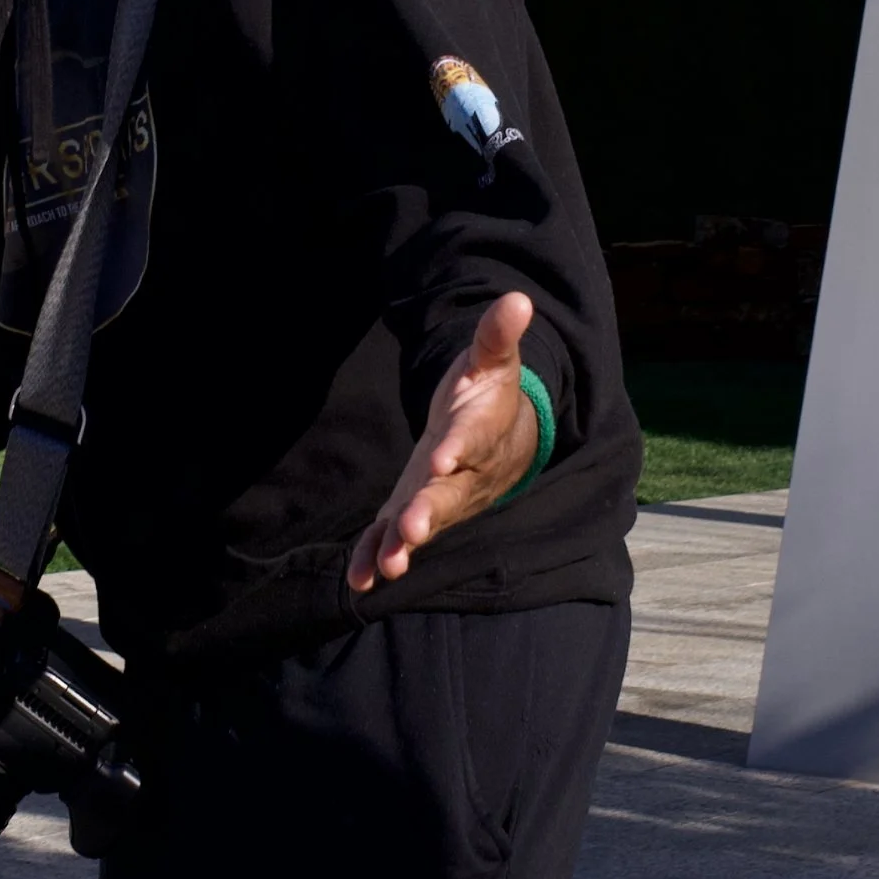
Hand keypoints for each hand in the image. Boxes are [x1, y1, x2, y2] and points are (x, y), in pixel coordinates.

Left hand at [347, 293, 538, 593]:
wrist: (501, 437)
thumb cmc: (491, 394)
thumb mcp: (492, 360)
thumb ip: (497, 334)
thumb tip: (517, 298)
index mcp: (479, 433)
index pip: (470, 441)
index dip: (457, 448)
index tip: (441, 457)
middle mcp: (463, 474)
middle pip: (448, 496)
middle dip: (430, 512)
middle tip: (412, 530)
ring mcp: (441, 497)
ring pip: (424, 522)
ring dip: (404, 544)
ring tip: (388, 566)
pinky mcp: (417, 508)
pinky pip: (397, 535)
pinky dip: (378, 555)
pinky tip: (361, 579)